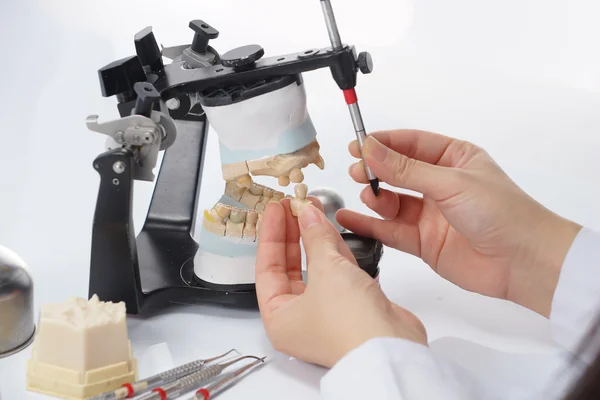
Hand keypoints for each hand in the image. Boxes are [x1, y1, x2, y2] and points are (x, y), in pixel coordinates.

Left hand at [255, 198, 426, 367]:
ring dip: (314, 238)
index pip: (267, 268)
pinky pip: (337, 272)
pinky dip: (334, 251)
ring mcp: (327, 312)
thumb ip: (315, 237)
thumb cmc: (350, 325)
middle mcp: (300, 318)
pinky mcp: (352, 306)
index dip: (271, 235)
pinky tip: (330, 228)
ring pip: (315, 268)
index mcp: (279, 319)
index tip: (275, 210)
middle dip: (293, 233)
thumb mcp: (325, 270)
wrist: (392, 347)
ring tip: (311, 209)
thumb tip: (307, 214)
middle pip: (290, 267)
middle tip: (293, 206)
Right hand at [338, 130, 581, 316]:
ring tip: (369, 197)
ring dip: (375, 197)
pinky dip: (369, 225)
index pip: (410, 143)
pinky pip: (390, 230)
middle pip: (397, 172)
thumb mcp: (451, 182)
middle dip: (375, 170)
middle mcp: (440, 184)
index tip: (357, 146)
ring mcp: (430, 214)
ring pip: (391, 202)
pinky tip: (350, 219)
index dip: (382, 143)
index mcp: (454, 158)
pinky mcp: (423, 242)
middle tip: (358, 172)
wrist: (523, 262)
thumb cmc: (502, 213)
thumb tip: (371, 150)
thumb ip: (407, 170)